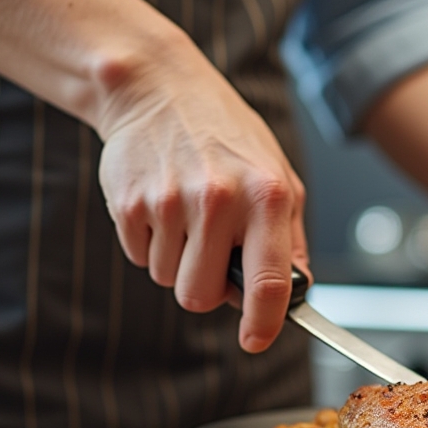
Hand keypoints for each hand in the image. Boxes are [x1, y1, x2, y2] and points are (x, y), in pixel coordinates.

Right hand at [95, 44, 308, 352]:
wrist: (158, 87)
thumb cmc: (225, 134)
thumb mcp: (278, 173)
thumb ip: (290, 236)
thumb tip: (297, 290)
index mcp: (267, 195)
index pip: (269, 282)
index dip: (263, 324)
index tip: (256, 341)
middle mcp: (220, 199)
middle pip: (201, 296)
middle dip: (204, 287)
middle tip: (209, 253)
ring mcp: (171, 201)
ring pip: (168, 279)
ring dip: (176, 259)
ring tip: (186, 214)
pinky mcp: (131, 202)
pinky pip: (139, 257)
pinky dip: (149, 243)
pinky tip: (160, 204)